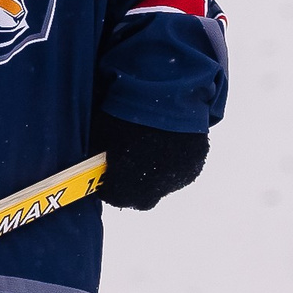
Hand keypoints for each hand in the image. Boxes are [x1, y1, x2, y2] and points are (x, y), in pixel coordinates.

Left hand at [92, 115, 208, 210]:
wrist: (162, 93)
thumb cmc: (123, 114)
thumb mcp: (100, 137)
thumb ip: (101, 159)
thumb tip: (97, 164)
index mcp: (126, 187)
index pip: (114, 198)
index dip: (109, 186)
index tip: (107, 175)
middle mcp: (154, 190)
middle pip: (140, 199)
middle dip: (131, 187)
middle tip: (126, 167)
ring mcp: (177, 178)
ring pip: (163, 186)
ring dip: (154, 175)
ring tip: (149, 149)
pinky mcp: (195, 165)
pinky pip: (180, 171)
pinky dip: (172, 162)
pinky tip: (167, 143)